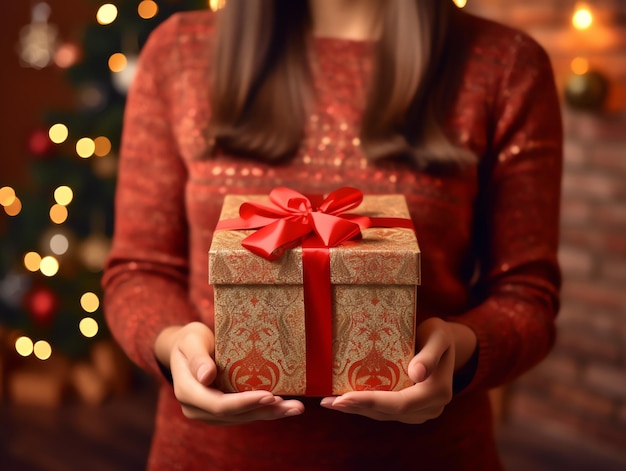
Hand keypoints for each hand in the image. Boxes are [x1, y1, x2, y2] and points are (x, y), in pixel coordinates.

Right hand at [154, 322, 303, 424]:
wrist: (185, 349)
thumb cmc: (190, 340)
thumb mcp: (191, 341)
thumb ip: (197, 358)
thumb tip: (206, 377)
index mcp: (187, 392)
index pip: (219, 405)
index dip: (245, 402)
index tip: (270, 395)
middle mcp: (196, 408)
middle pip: (235, 415)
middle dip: (265, 411)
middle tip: (293, 406)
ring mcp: (208, 413)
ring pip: (242, 418)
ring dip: (270, 414)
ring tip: (295, 408)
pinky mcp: (220, 412)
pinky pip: (243, 413)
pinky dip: (263, 410)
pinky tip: (283, 406)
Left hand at [320, 317, 476, 423]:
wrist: (442, 343)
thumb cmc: (438, 334)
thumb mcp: (438, 336)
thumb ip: (429, 355)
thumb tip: (416, 374)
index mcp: (437, 392)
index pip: (400, 403)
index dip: (371, 401)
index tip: (345, 397)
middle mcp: (430, 408)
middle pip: (388, 413)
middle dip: (356, 407)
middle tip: (328, 402)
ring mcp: (420, 412)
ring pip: (383, 415)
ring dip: (355, 410)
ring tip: (329, 402)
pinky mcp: (410, 411)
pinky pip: (384, 411)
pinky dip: (363, 407)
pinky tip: (343, 401)